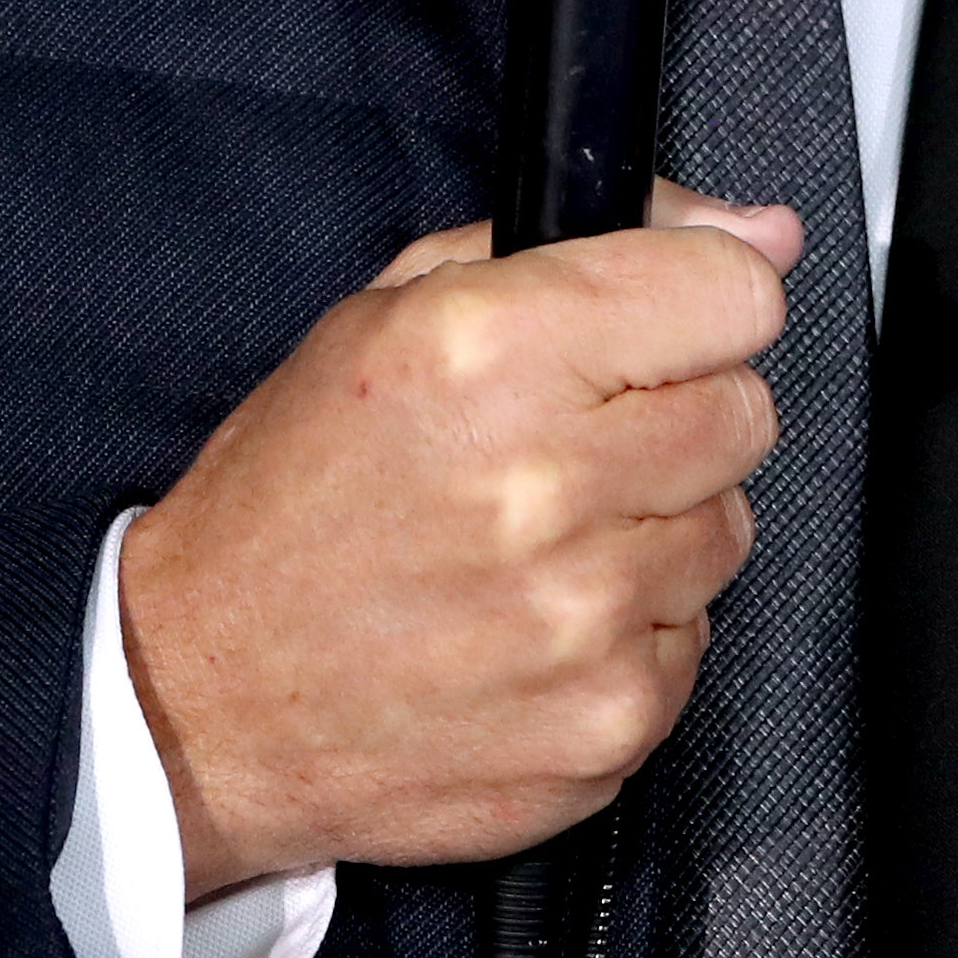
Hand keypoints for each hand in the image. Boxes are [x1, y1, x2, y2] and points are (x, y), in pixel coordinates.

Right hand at [119, 182, 804, 888]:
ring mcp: (586, 619)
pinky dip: (631, 633)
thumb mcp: (392, 314)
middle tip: (578, 439)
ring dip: (654, 527)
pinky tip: (535, 622)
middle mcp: (549, 484)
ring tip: (541, 539)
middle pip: (745, 412)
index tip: (670, 325)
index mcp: (492, 352)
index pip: (733, 294)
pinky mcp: (607, 727)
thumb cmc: (289, 503)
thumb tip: (753, 229)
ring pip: (727, 530)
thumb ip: (586, 246)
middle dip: (675, 412)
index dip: (703, 302)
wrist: (205, 696)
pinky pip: (692, 644)